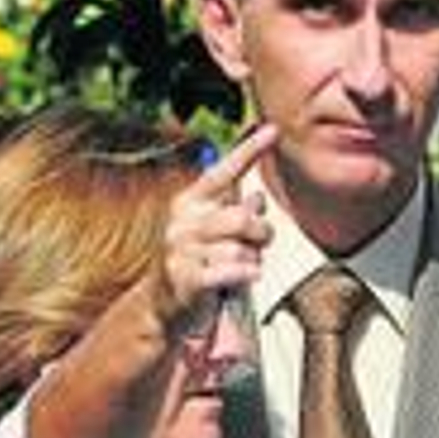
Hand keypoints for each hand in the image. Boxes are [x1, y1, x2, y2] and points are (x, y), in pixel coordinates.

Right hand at [155, 123, 276, 335]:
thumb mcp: (215, 234)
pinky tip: (247, 277)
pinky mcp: (186, 279)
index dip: (249, 151)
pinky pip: (233, 270)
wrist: (166, 307)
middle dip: (261, 233)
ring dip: (251, 261)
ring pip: (240, 249)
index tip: (272, 129)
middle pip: (241, 218)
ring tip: (242, 268)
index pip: (222, 173)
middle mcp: (182, 222)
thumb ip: (235, 213)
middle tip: (260, 244)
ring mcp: (181, 250)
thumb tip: (257, 198)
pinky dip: (247, 274)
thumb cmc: (197, 264)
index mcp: (189, 203)